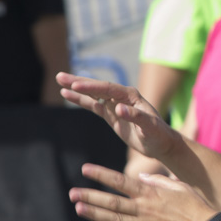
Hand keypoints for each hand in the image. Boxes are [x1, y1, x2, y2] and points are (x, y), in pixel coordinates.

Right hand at [56, 72, 177, 161]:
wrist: (161, 143)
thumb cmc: (158, 134)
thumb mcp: (149, 126)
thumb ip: (136, 117)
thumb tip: (119, 108)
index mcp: (131, 96)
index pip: (107, 89)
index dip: (91, 87)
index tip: (75, 85)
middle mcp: (122, 97)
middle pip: (97, 87)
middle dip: (79, 82)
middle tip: (60, 76)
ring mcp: (115, 105)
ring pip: (93, 94)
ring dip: (77, 88)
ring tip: (60, 81)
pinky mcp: (111, 114)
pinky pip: (93, 105)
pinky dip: (81, 100)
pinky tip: (67, 95)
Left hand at [70, 163, 215, 220]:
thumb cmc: (194, 205)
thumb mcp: (178, 186)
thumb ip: (158, 180)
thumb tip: (141, 176)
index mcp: (150, 193)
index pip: (120, 181)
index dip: (101, 175)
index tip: (85, 169)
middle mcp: (143, 209)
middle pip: (111, 202)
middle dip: (90, 196)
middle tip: (72, 193)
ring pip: (113, 220)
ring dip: (94, 214)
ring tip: (79, 208)